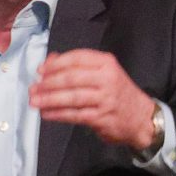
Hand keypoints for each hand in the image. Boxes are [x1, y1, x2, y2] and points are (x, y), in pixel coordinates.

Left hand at [30, 50, 157, 148]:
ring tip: (34, 101)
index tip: (40, 71)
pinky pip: (75, 114)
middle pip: (71, 78)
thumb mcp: (103, 72)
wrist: (142, 117)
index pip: (76, 58)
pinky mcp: (101, 117)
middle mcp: (107, 79)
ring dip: (49, 100)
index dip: (55, 64)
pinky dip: (58, 114)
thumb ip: (78, 66)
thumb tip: (50, 61)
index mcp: (106, 63)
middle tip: (33, 88)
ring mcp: (105, 99)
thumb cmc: (118, 93)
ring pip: (71, 97)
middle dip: (48, 84)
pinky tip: (47, 114)